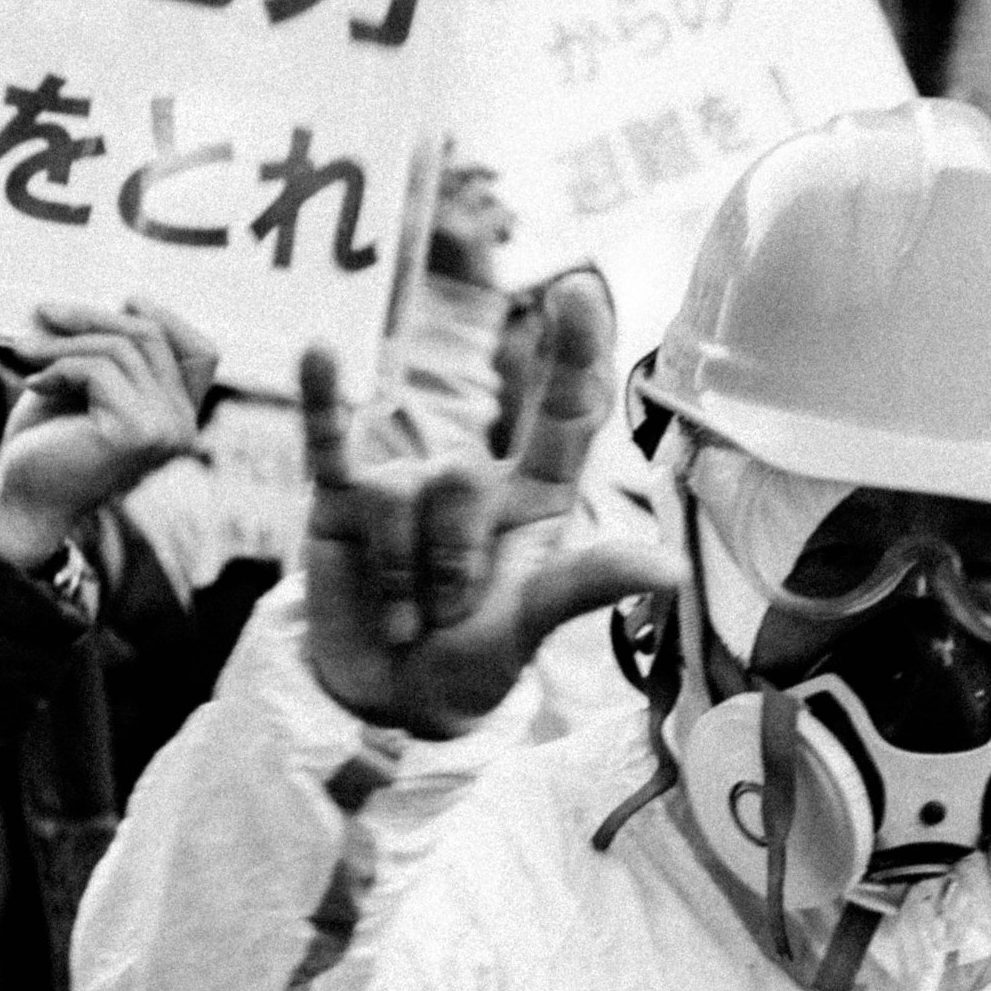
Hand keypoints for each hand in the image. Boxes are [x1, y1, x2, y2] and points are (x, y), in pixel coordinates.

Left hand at [0, 297, 218, 570]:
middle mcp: (184, 426)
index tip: (123, 300)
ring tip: (24, 351)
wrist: (23, 500)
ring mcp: (166, 432)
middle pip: (153, 338)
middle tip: (43, 313)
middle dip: (93, 317)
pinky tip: (34, 384)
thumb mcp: (85, 384)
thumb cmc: (48, 444)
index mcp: (179, 417)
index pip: (202, 352)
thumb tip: (121, 300)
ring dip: (64, 342)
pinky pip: (99, 369)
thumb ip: (110, 351)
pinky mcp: (138, 433)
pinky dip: (58, 367)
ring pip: (122, 348)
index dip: (166, 318)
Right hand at [301, 270, 680, 737]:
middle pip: (463, 476)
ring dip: (400, 577)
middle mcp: (471, 478)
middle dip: (452, 564)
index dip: (573, 352)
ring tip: (405, 618)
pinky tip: (318, 352)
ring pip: (399, 496)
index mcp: (536, 496)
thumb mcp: (533, 629)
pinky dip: (320, 401)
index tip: (578, 289)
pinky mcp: (339, 500)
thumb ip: (590, 585)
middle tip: (450, 617)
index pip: (563, 412)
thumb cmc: (474, 661)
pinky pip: (327, 441)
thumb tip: (673, 569)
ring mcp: (403, 483)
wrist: (391, 702)